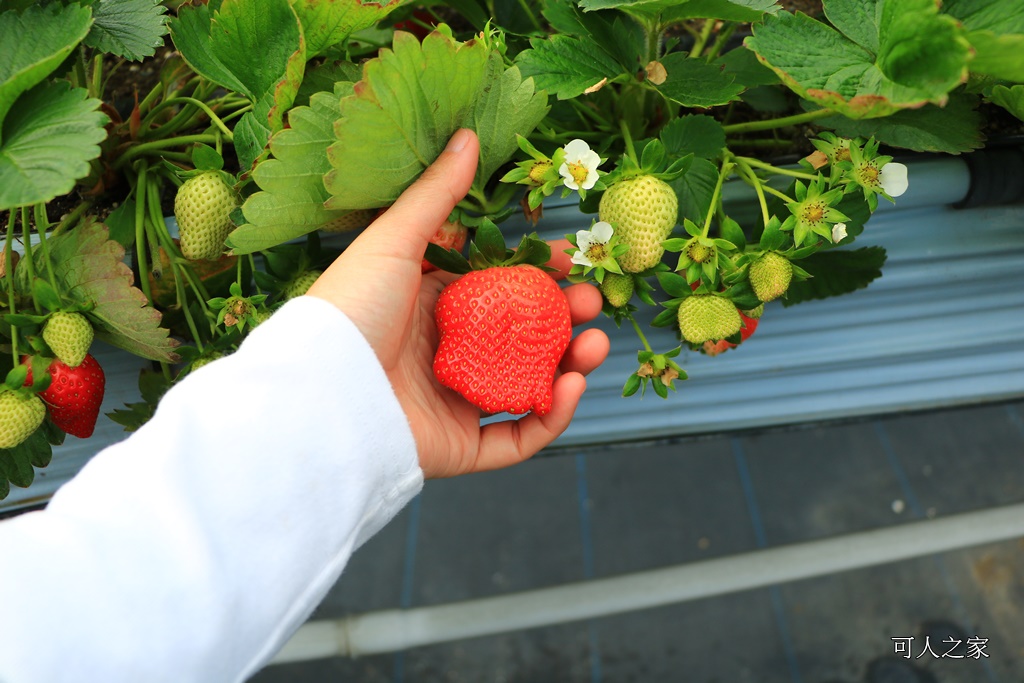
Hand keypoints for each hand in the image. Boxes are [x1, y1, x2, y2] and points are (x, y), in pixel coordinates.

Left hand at [307, 129, 609, 477]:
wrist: (320, 391)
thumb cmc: (349, 308)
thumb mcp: (394, 239)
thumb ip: (436, 194)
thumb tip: (467, 136)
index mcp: (427, 305)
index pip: (496, 287)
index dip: (535, 272)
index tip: (567, 258)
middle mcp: (445, 352)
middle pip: (520, 336)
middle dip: (563, 318)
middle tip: (591, 302)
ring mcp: (454, 400)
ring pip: (528, 384)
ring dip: (570, 364)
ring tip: (595, 344)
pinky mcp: (460, 446)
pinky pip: (516, 437)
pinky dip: (551, 416)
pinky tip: (571, 386)